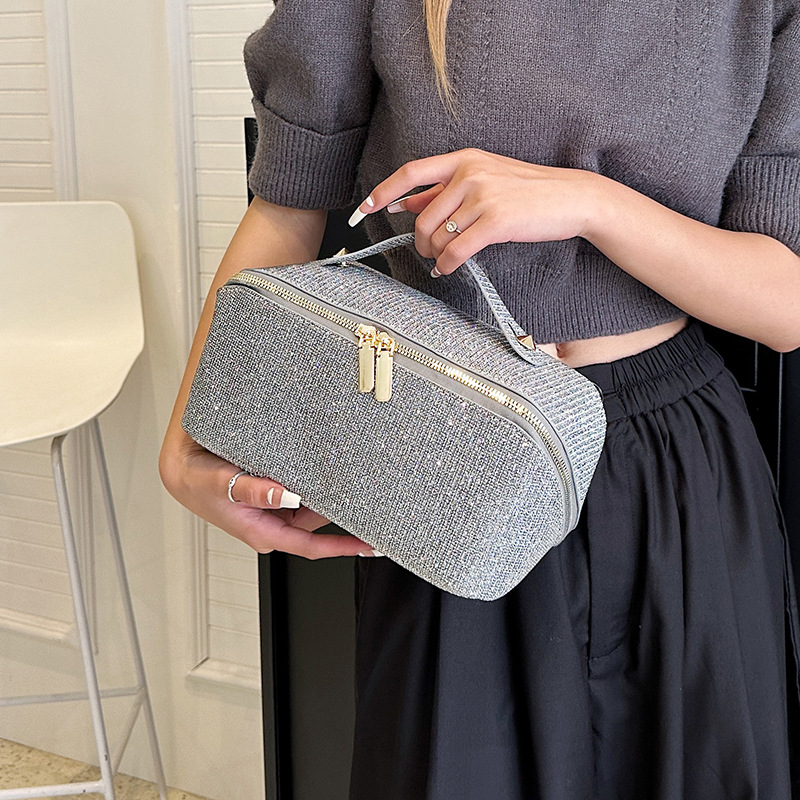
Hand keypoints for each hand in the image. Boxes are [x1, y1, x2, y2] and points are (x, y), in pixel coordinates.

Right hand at [159, 433, 377, 557]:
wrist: (183, 468)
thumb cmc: (199, 482)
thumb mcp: (223, 484)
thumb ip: (255, 491)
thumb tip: (286, 495)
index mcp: (263, 532)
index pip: (311, 546)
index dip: (342, 546)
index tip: (368, 544)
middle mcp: (272, 525)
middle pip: (316, 523)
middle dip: (339, 511)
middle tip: (363, 493)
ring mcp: (273, 511)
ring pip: (309, 506)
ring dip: (324, 493)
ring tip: (341, 473)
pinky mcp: (272, 498)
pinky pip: (299, 494)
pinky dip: (310, 483)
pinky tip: (319, 469)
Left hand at [351, 147, 601, 276]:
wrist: (572, 197)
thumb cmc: (527, 191)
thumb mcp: (484, 179)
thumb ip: (445, 190)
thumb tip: (407, 204)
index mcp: (463, 158)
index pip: (411, 172)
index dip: (383, 191)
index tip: (364, 207)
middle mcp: (469, 172)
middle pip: (421, 217)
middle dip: (418, 242)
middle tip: (425, 253)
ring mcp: (482, 195)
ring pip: (436, 236)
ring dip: (434, 256)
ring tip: (442, 261)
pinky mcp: (495, 221)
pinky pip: (455, 250)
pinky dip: (447, 265)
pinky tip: (449, 268)